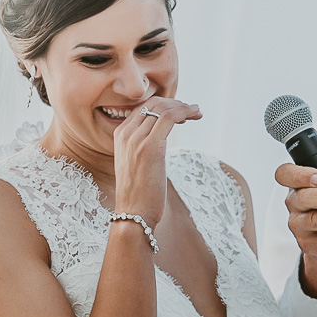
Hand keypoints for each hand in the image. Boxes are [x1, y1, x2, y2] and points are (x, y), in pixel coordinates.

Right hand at [111, 97, 202, 226]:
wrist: (133, 214)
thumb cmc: (139, 195)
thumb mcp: (136, 164)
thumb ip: (143, 148)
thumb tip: (161, 142)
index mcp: (119, 135)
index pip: (143, 108)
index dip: (164, 105)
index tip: (180, 111)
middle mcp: (125, 133)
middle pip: (153, 103)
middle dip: (175, 103)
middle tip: (192, 110)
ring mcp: (136, 139)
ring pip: (163, 108)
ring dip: (183, 106)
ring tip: (197, 112)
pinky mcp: (150, 146)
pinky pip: (169, 117)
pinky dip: (185, 111)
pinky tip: (195, 115)